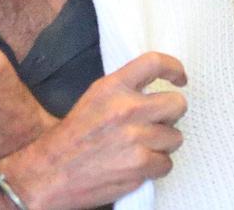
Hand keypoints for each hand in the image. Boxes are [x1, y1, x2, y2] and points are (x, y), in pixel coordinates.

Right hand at [0, 51, 187, 209]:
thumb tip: (154, 88)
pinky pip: (167, 163)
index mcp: (112, 87)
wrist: (53, 169)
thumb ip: (124, 89)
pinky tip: (137, 163)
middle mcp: (127, 108)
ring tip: (141, 145)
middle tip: (158, 121)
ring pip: (176, 137)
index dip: (174, 67)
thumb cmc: (74, 134)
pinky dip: (156, 166)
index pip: (154, 63)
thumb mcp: (95, 98)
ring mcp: (136, 137)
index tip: (180, 78)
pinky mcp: (141, 165)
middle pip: (177, 103)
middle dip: (171, 114)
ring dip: (163, 143)